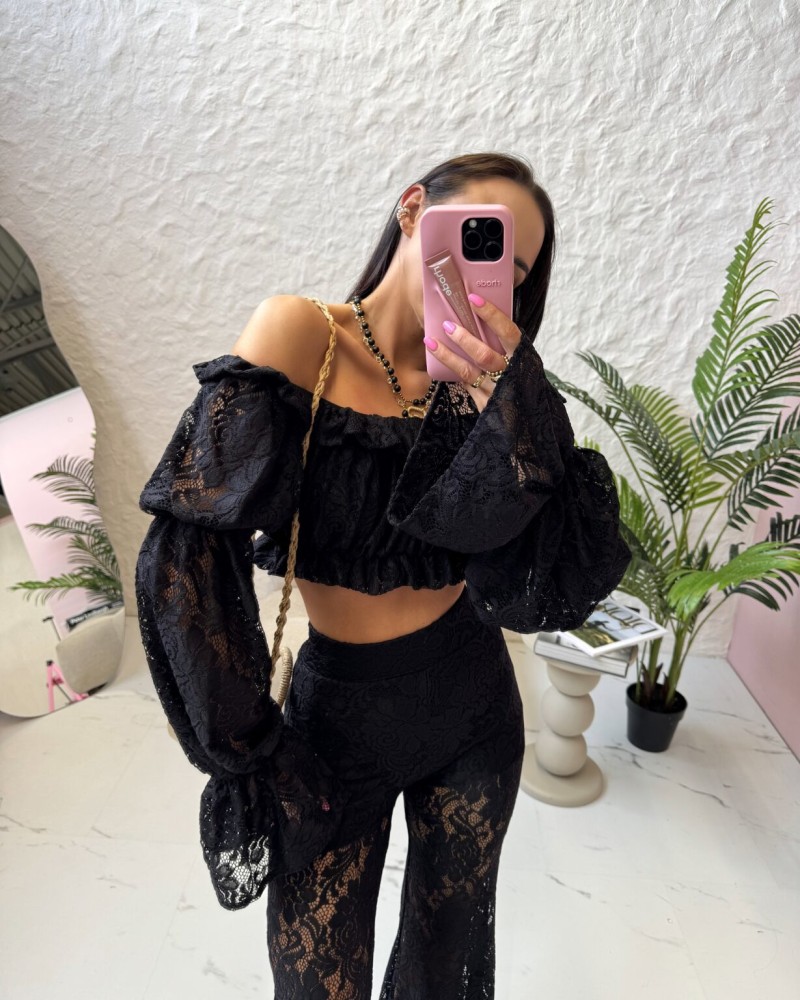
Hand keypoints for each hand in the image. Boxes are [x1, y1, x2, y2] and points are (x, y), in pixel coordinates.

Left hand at [423, 293, 522, 411]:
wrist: (530, 414)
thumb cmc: (522, 379)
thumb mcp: (521, 359)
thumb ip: (504, 343)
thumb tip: (478, 314)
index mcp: (522, 356)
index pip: (508, 332)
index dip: (492, 315)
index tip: (474, 299)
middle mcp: (509, 374)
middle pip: (484, 355)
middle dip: (464, 339)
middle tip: (447, 325)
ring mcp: (496, 391)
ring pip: (468, 372)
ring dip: (448, 355)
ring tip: (431, 341)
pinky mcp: (485, 404)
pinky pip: (464, 384)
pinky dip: (451, 371)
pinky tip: (438, 360)